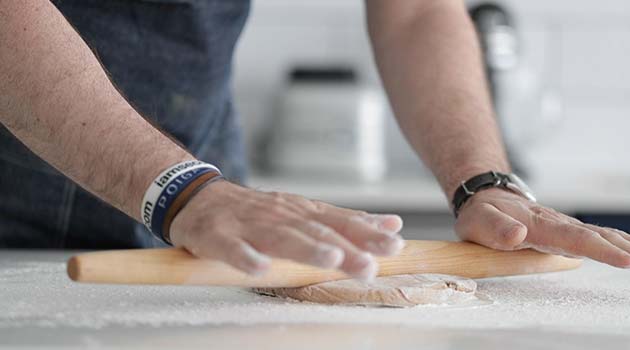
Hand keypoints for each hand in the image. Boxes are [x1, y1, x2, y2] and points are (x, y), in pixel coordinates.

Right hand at [169, 181, 404, 279]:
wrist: (202, 198)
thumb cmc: (259, 212)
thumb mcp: (306, 211)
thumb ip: (346, 220)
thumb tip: (391, 224)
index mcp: (303, 212)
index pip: (340, 222)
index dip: (366, 233)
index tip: (394, 245)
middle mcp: (282, 216)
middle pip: (316, 232)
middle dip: (345, 248)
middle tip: (370, 265)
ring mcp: (250, 226)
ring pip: (281, 238)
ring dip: (307, 249)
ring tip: (331, 260)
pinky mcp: (219, 236)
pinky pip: (232, 249)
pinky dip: (246, 257)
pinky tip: (259, 269)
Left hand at [454, 188, 629, 273]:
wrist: (486, 196)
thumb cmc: (482, 214)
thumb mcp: (479, 221)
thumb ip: (497, 229)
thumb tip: (516, 235)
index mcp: (540, 224)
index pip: (575, 238)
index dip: (601, 250)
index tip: (626, 261)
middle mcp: (560, 223)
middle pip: (601, 237)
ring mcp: (568, 227)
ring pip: (609, 237)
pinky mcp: (572, 232)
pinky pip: (605, 238)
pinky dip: (629, 245)